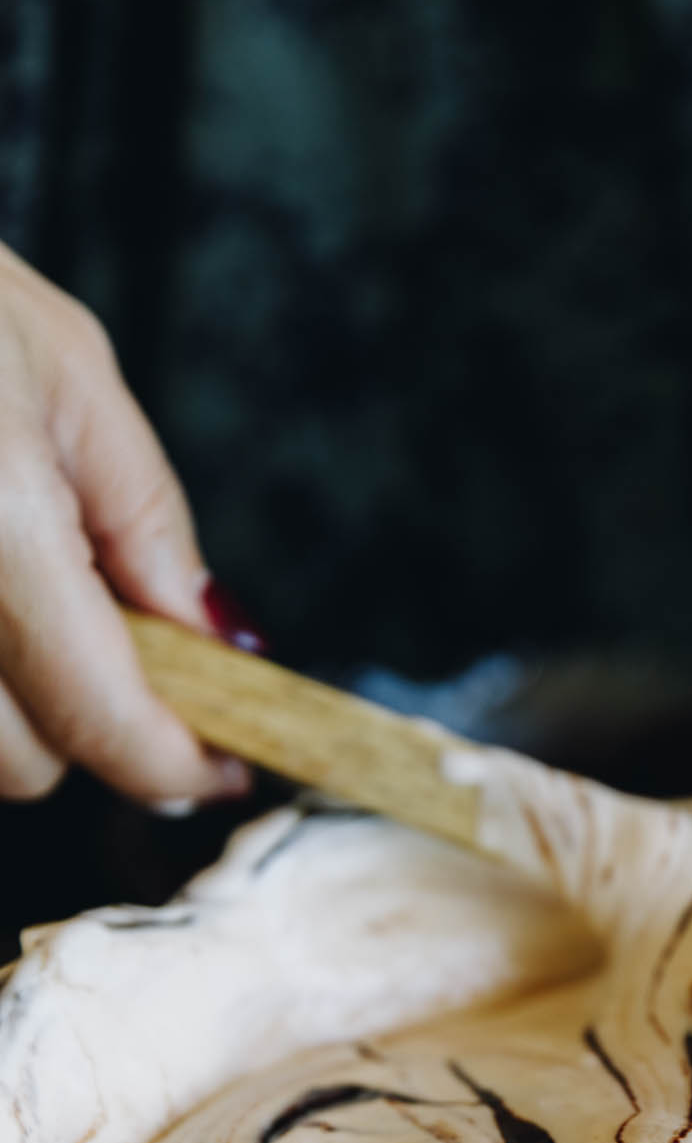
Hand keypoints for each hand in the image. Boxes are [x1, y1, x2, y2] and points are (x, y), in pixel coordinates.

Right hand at [0, 241, 250, 804]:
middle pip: (18, 764)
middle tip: (103, 639)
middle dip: (79, 726)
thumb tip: (219, 648)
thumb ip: (147, 527)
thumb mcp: (71, 374)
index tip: (218, 768)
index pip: (98, 716)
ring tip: (10, 589)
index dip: (174, 764)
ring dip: (3, 711)